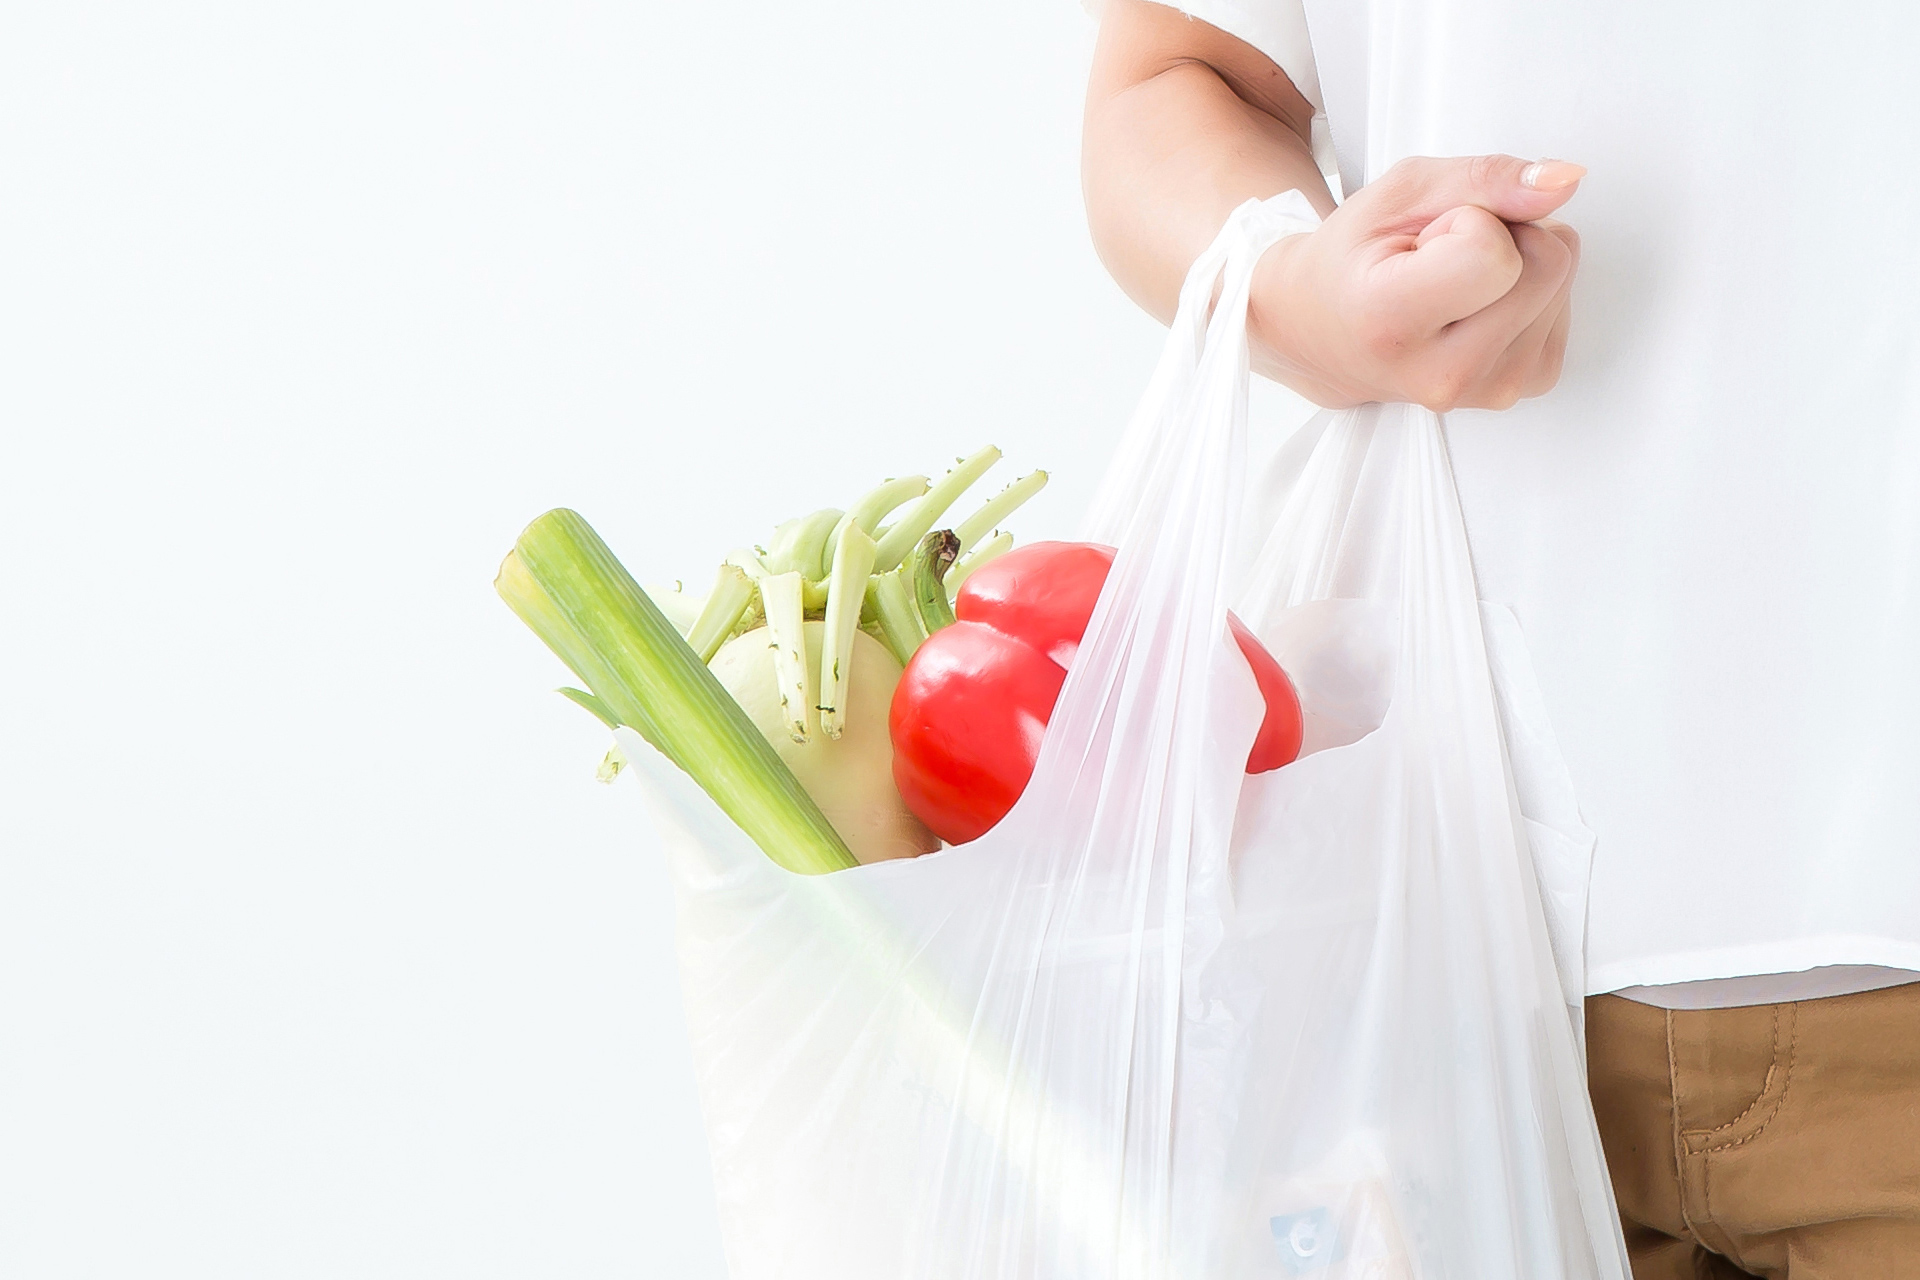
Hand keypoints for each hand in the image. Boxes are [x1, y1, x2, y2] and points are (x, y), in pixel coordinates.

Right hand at [1251, 155, 1584, 411]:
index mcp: (1391, 324)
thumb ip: (1485, 179)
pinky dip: (1528, 293)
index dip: (1472, 220)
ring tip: (1455, 282)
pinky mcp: (1522, 387)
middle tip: (1442, 257)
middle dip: (1506, 235)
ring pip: (1562, 279)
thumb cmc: (1355, 260)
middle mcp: (1443, 374)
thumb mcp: (1402, 193)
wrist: (1326, 331)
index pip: (1494, 255)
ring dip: (1518, 263)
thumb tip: (1565, 180)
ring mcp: (1486, 390)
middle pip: (1547, 262)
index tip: (1426, 240)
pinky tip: (1478, 305)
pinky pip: (1564, 307)